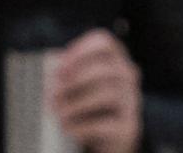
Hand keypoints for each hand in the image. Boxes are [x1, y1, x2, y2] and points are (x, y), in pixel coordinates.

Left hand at [47, 30, 142, 152]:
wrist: (110, 139)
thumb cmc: (89, 106)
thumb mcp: (81, 87)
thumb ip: (68, 75)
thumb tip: (51, 72)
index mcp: (115, 58)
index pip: (103, 42)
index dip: (79, 51)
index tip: (60, 67)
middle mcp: (127, 76)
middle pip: (104, 68)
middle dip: (75, 80)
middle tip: (53, 93)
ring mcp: (131, 101)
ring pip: (106, 94)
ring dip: (76, 103)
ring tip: (58, 113)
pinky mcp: (128, 127)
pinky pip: (104, 124)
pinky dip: (80, 126)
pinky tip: (67, 128)